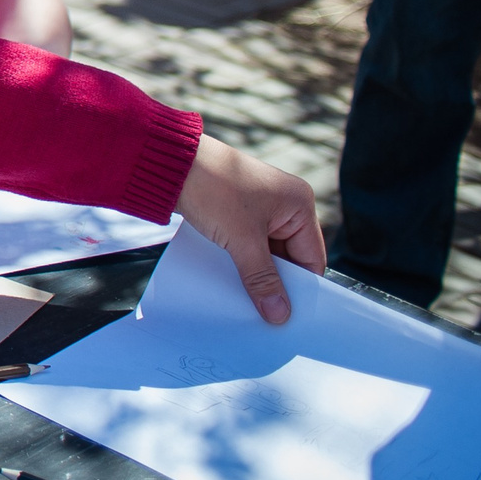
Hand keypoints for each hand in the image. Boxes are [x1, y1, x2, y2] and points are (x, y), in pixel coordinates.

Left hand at [173, 133, 323, 324]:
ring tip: (248, 303)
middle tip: (268, 316)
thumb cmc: (212, 190)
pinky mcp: (238, 210)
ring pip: (266, 252)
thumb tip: (280, 315)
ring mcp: (261, 207)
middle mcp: (286, 204)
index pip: (311, 258)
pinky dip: (242, 261)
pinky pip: (248, 244)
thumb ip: (262, 278)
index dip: (301, 288)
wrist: (169, 162)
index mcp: (300, 204)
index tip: (290, 316)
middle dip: (277, 283)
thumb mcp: (242, 240)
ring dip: (256, 273)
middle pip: (290, 257)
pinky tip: (232, 281)